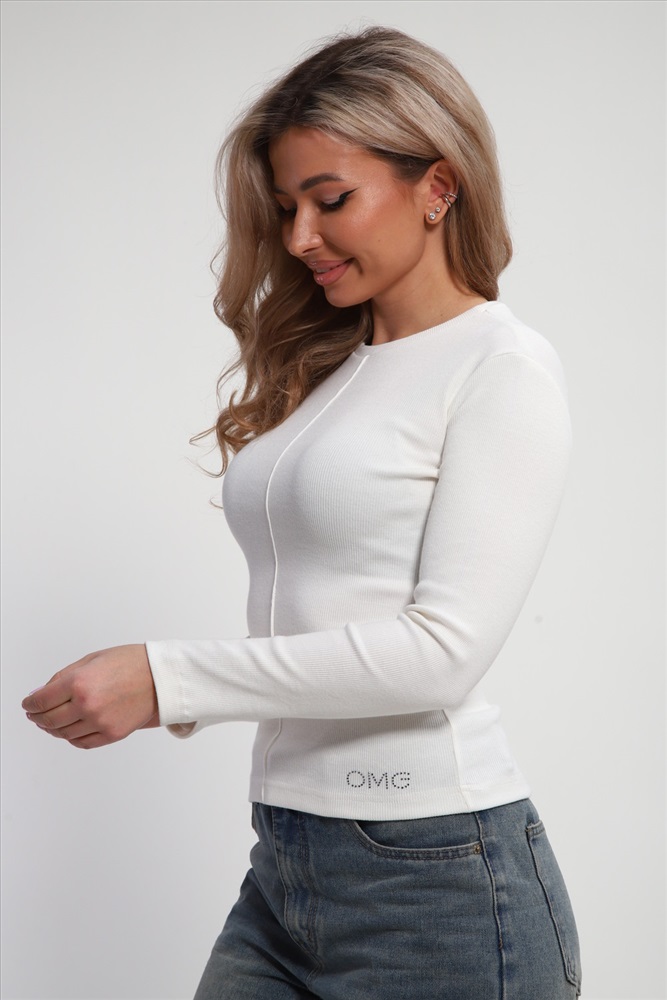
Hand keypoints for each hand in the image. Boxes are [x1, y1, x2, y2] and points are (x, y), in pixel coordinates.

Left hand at [21, 644, 158, 748]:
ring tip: (51, 722)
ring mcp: (99, 722)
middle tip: (35, 714)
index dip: (30, 703)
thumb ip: (62, 677)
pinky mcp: (111, 734)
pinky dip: (71, 739)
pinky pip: (82, 743)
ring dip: (52, 729)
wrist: (161, 676)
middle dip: (37, 717)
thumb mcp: (91, 659)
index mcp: (79, 683)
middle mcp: (86, 705)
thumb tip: (40, 693)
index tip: (28, 704)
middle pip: (48, 720)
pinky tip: (69, 731)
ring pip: (63, 734)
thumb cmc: (130, 663)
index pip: (41, 700)